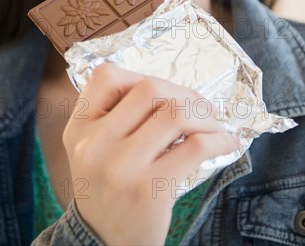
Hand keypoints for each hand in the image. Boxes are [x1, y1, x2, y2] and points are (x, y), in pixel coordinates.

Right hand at [63, 64, 238, 245]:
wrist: (104, 242)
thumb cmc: (106, 188)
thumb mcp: (94, 148)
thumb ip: (115, 114)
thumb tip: (172, 89)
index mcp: (79, 128)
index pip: (107, 76)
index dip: (140, 76)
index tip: (164, 94)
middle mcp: (95, 144)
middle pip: (149, 89)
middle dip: (185, 93)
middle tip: (202, 108)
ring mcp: (121, 167)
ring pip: (175, 113)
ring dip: (205, 116)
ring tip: (213, 127)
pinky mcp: (149, 190)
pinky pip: (195, 147)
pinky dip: (219, 140)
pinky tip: (225, 143)